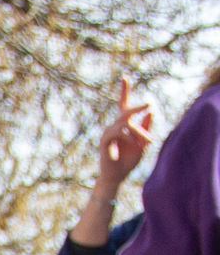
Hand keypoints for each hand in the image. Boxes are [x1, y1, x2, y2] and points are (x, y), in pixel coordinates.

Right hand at [97, 75, 152, 191]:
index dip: (124, 91)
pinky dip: (128, 136)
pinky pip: (118, 132)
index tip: (125, 77)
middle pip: (125, 111)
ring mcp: (108, 133)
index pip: (123, 105)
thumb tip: (150, 111)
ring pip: (125, 123)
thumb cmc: (128, 162)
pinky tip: (134, 143)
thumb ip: (145, 128)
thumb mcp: (142, 143)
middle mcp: (114, 126)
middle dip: (137, 108)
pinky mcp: (104, 140)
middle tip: (148, 104)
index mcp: (122, 126)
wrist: (116, 177)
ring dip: (137, 131)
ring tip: (144, 142)